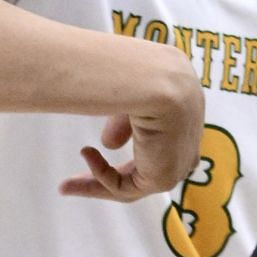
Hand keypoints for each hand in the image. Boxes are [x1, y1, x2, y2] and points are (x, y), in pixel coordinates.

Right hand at [58, 49, 203, 204]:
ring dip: (100, 184)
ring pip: (137, 181)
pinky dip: (101, 176)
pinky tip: (86, 153)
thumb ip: (123, 121)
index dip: (133, 141)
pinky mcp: (164, 177)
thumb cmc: (140, 69)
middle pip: (151, 164)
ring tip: (67, 185)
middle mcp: (188, 137)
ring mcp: (179, 161)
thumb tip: (109, 144)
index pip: (163, 136)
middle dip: (114, 170)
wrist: (154, 78)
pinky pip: (127, 187)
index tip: (103, 142)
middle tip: (79, 175)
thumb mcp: (131, 93)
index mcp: (186, 110)